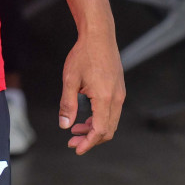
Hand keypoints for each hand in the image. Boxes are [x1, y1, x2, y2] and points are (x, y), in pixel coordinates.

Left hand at [59, 30, 124, 154]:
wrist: (99, 36)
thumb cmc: (84, 55)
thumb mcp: (70, 80)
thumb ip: (68, 104)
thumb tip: (64, 125)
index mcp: (105, 98)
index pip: (99, 130)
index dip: (88, 143)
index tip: (76, 148)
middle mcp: (117, 99)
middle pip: (107, 130)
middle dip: (90, 139)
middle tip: (72, 141)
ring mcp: (120, 94)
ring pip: (110, 122)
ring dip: (94, 130)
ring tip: (75, 130)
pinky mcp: (119, 89)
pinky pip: (112, 112)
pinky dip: (99, 119)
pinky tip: (85, 118)